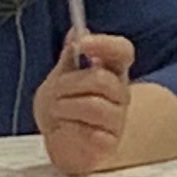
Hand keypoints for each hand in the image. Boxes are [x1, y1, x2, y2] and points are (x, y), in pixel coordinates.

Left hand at [36, 30, 137, 176]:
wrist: (61, 141)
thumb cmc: (65, 106)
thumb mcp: (61, 77)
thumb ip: (69, 57)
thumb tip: (75, 32)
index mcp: (112, 71)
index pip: (122, 51)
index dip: (105, 44)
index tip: (81, 44)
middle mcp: (120, 94)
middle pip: (102, 80)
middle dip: (69, 84)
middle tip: (54, 91)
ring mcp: (117, 120)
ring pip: (94, 106)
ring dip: (66, 107)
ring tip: (56, 112)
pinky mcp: (109, 144)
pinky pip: (91, 134)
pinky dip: (70, 130)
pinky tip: (66, 130)